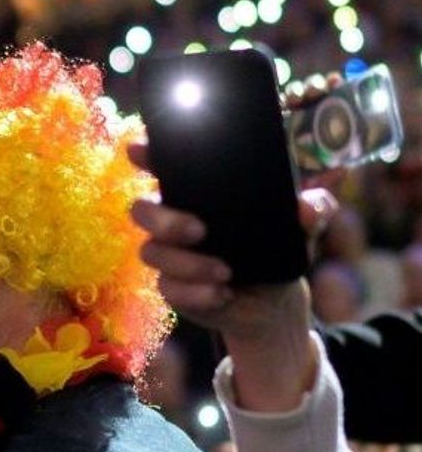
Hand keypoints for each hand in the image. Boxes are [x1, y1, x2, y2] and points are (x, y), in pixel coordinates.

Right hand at [129, 139, 318, 410]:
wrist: (277, 301)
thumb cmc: (279, 249)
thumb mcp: (304, 227)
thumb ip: (313, 209)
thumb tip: (305, 208)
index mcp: (198, 194)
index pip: (161, 167)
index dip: (145, 155)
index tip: (139, 149)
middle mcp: (174, 220)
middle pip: (142, 210)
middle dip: (163, 219)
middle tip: (199, 230)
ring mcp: (171, 256)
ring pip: (152, 253)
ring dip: (187, 263)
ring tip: (225, 272)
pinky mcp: (175, 289)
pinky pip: (169, 289)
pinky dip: (196, 293)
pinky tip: (222, 293)